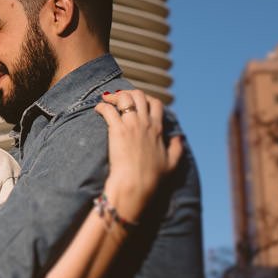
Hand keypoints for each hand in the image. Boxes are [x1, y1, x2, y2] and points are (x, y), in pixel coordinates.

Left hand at [95, 89, 182, 223]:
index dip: (147, 98)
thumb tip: (179, 137)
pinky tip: (97, 109)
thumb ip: (177, 149)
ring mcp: (131, 125)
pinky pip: (108, 109)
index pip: (156, 103)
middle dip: (128, 93)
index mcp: (158, 129)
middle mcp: (145, 123)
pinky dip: (102, 106)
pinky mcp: (117, 130)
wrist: (136, 185)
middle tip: (118, 99)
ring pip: (125, 98)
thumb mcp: (171, 164)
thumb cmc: (152, 178)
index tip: (137, 102)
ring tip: (106, 101)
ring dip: (115, 96)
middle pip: (139, 95)